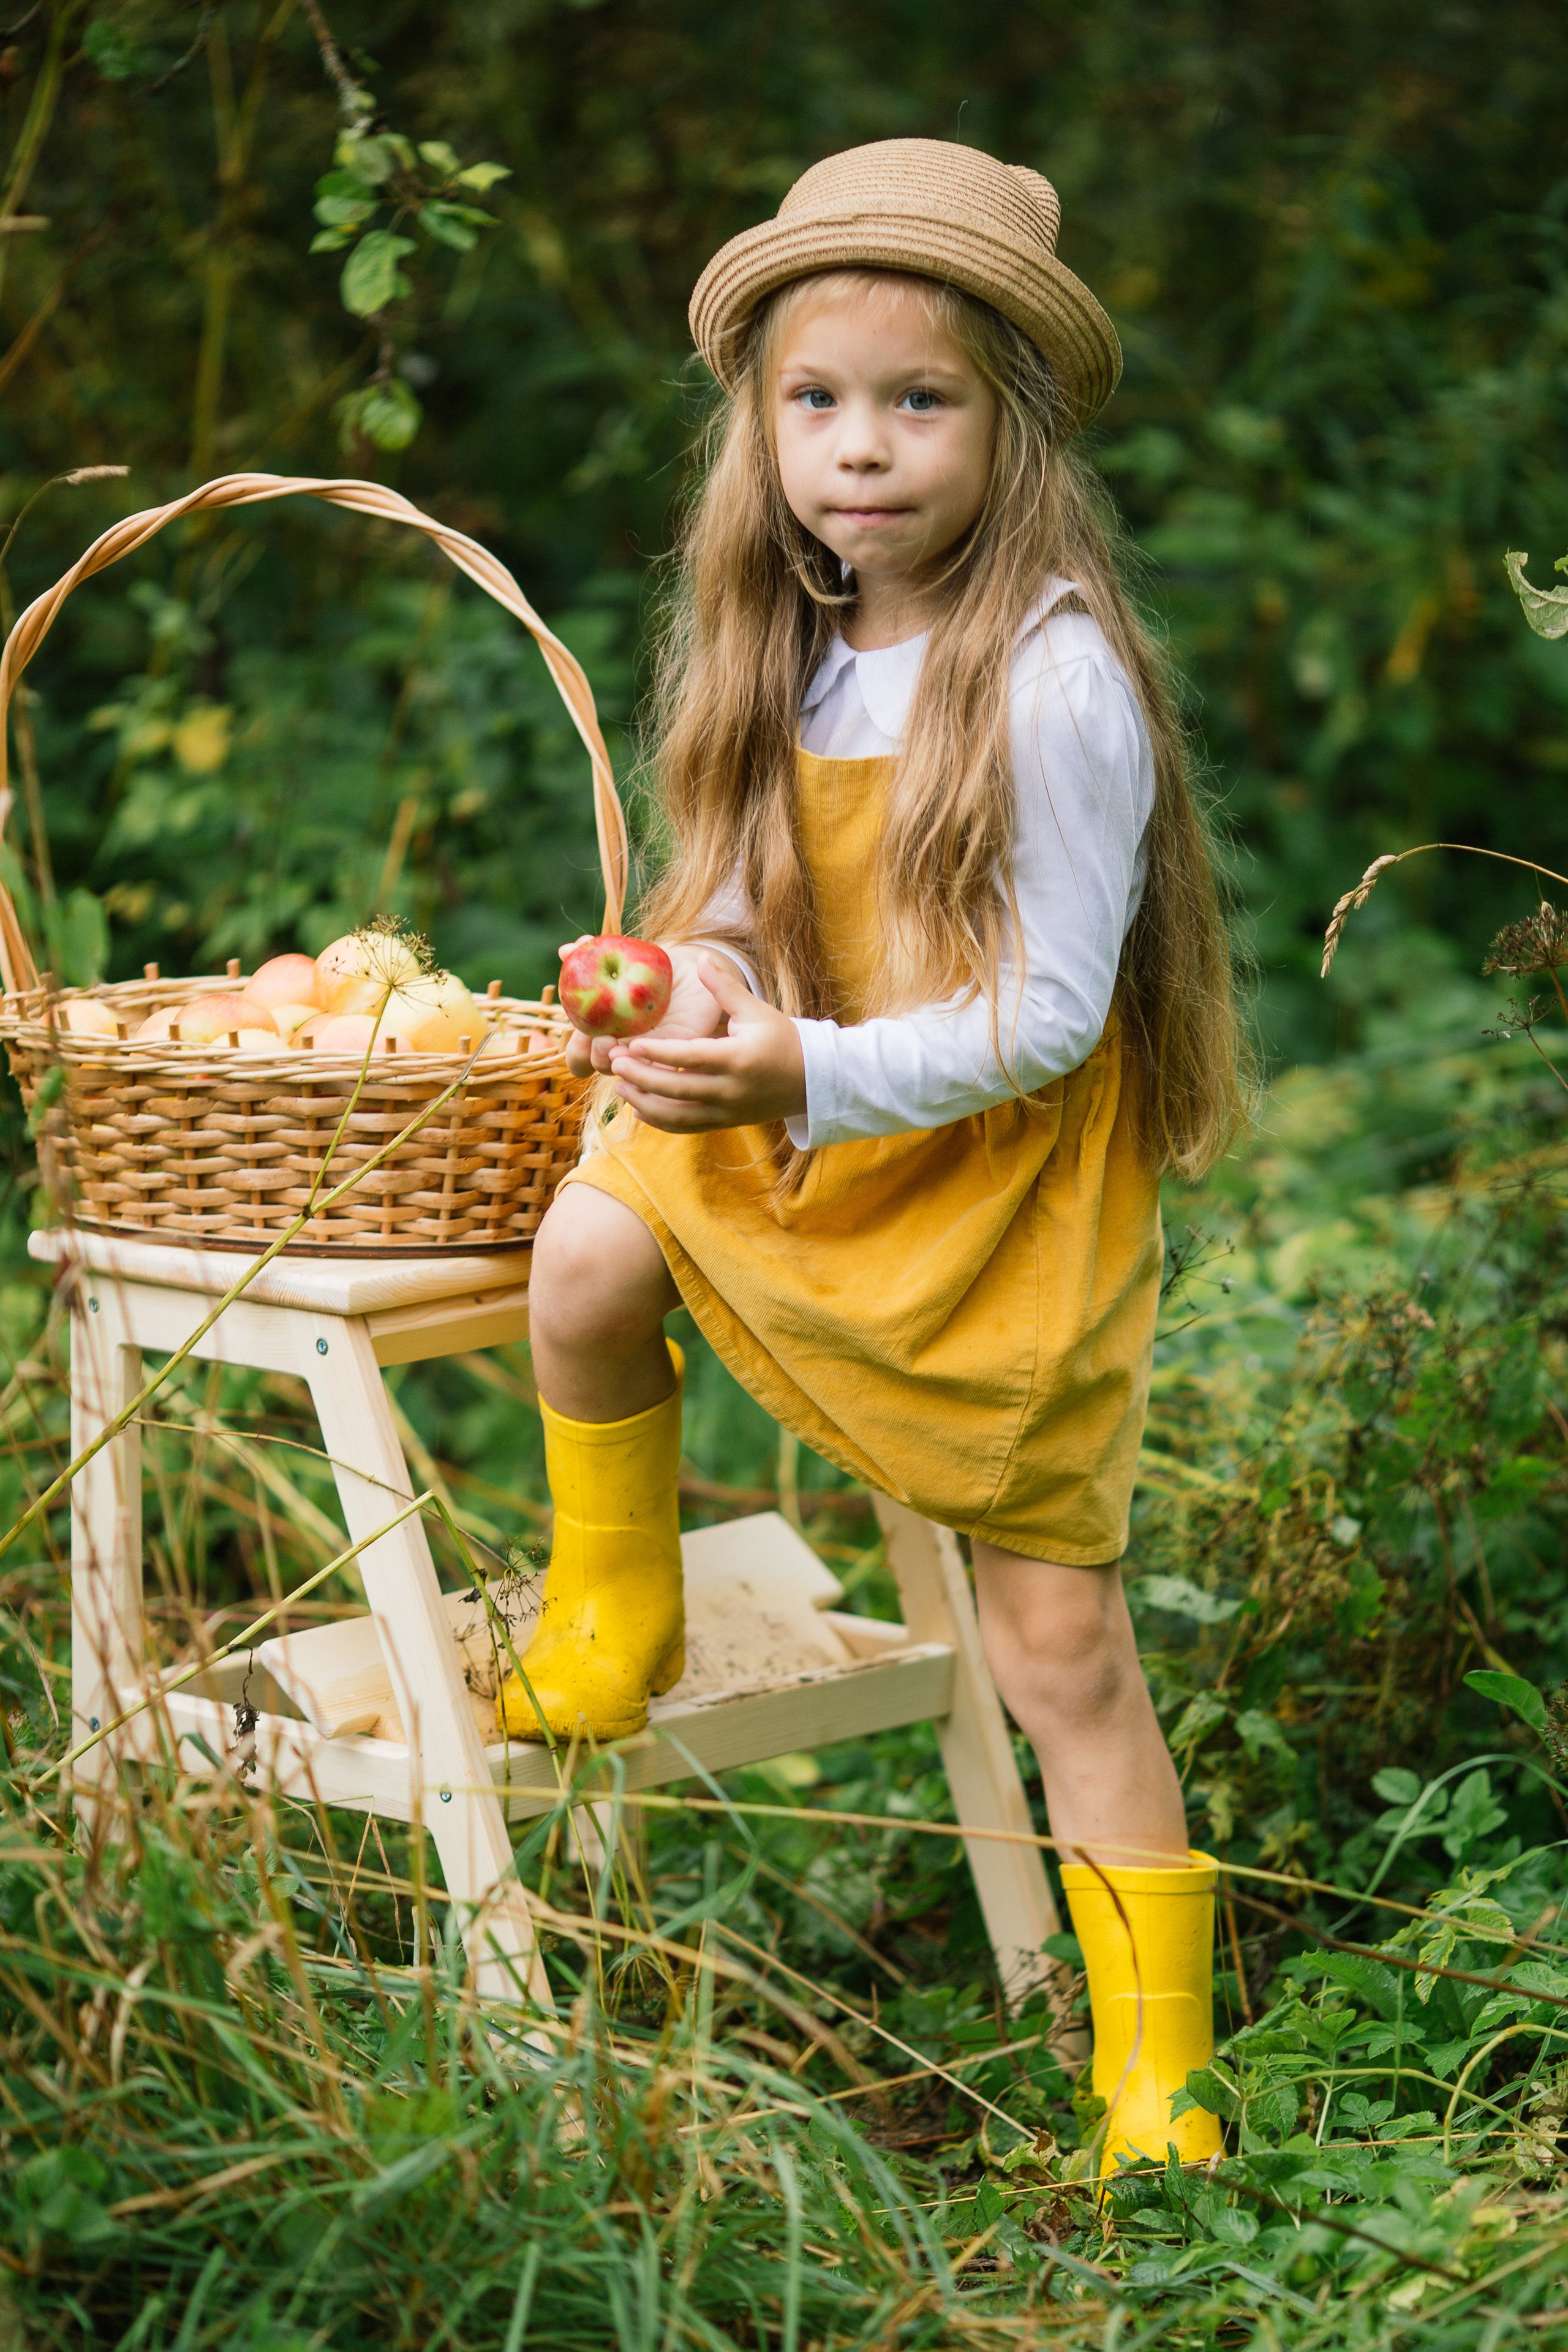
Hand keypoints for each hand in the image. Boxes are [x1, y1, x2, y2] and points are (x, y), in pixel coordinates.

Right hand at [559, 939, 727, 1078]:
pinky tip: (645, 1052)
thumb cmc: (654, 968)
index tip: (579, 1031)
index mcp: (604, 1030)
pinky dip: (649, 1066)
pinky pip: (659, 1070)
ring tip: (619, 1049)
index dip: (576, 1050)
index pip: (579, 1054)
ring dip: (619, 1063)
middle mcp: (624, 1047)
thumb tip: (566, 950)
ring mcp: (649, 1054)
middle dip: (594, 1058)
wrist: (696, 973)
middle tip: (603, 1041)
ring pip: (626, 1073)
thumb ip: (596, 954)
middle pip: (598, 1067)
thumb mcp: (627, 957)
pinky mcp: (676, 1054)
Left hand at [604, 952, 806, 1132]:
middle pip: (677, 1089)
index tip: (631, 1045)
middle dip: (641, 1078)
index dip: (659, 1053)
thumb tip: (700, 957)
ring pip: (677, 1116)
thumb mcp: (756, 1010)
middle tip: (614, 1063)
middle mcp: (730, 1089)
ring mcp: (727, 1111)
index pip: (691, 1057)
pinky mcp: (725, 1123)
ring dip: (644, 1103)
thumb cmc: (782, 1039)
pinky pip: (686, 1127)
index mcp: (738, 1059)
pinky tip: (638, 1107)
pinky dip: (660, 1120)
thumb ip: (724, 988)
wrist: (812, 1080)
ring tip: (620, 1086)